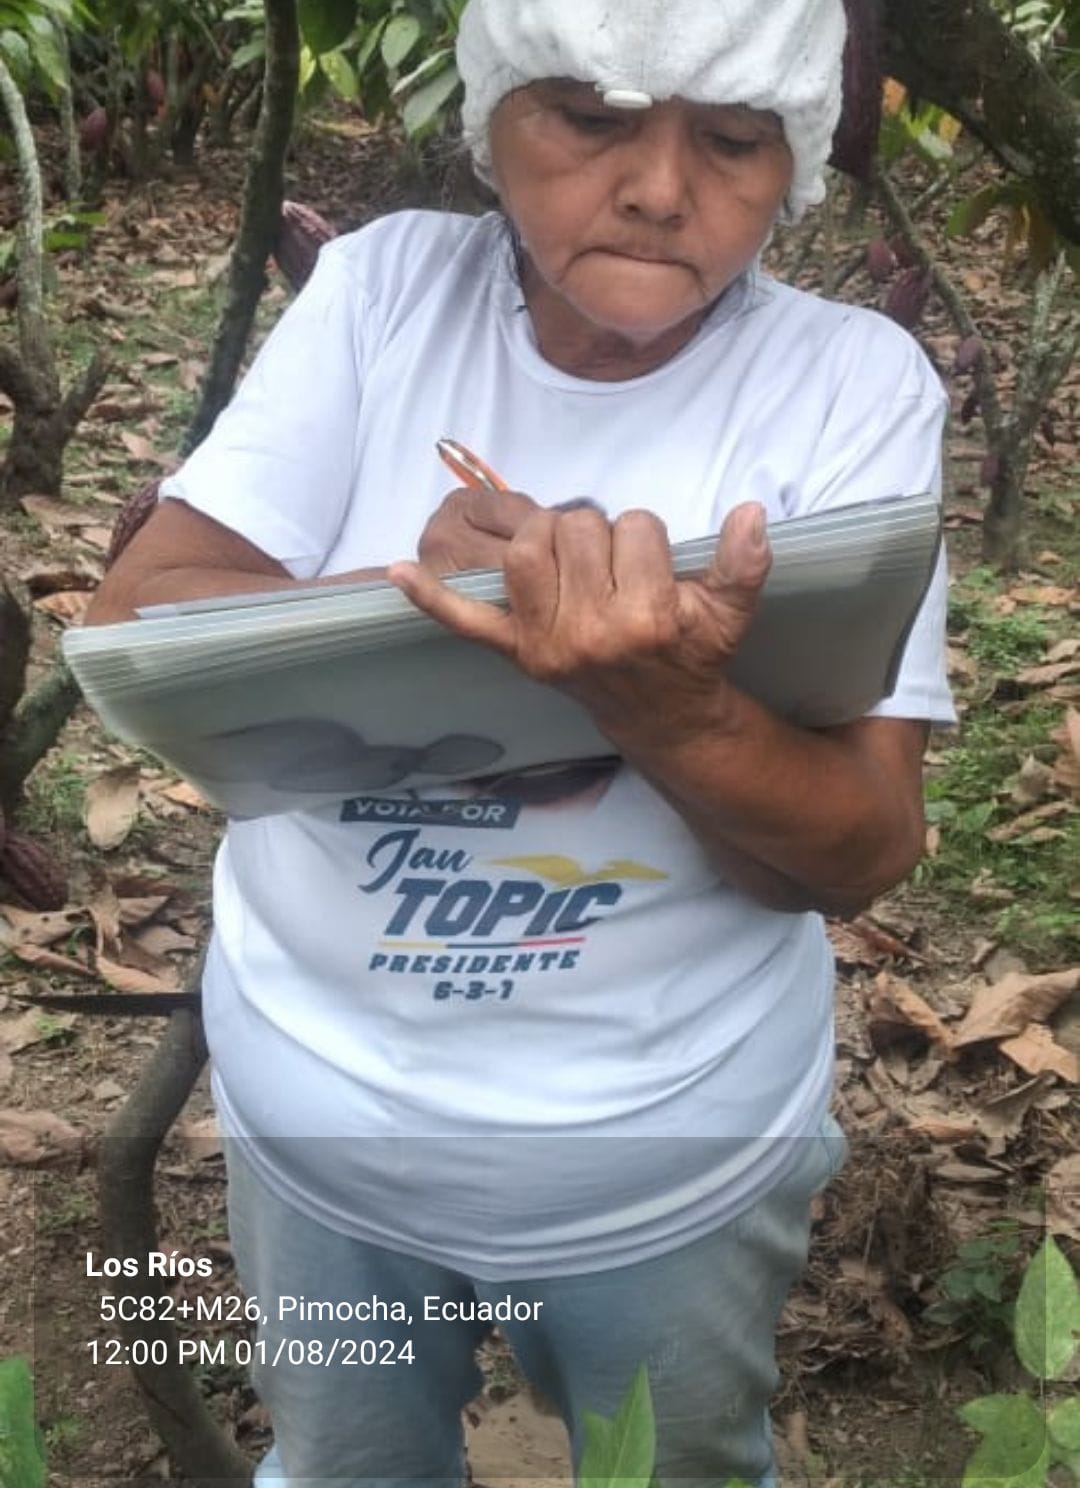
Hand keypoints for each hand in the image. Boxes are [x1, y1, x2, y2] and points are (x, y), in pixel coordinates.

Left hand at [389, 502, 771, 748]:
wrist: (663, 717)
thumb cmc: (693, 654)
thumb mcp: (730, 614)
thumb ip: (744, 564)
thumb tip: (752, 511)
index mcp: (647, 618)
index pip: (637, 528)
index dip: (647, 538)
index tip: (655, 569)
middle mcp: (590, 633)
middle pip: (581, 528)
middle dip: (602, 533)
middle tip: (615, 567)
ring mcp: (546, 644)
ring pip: (529, 548)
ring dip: (549, 537)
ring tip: (573, 560)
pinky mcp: (517, 654)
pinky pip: (466, 622)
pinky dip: (431, 598)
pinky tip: (399, 572)